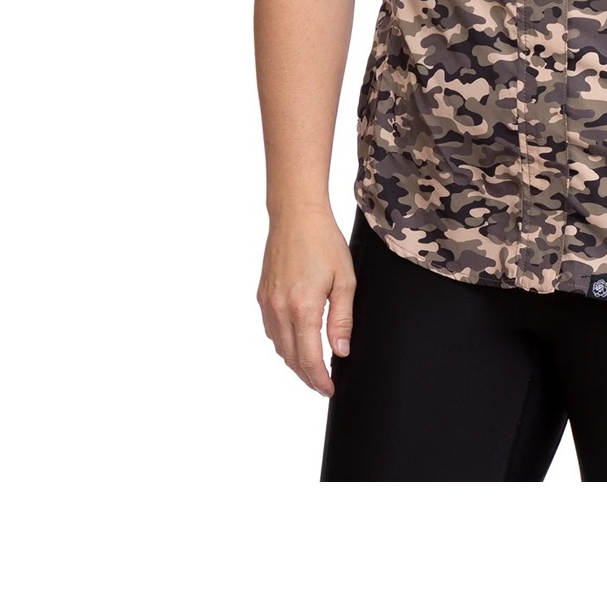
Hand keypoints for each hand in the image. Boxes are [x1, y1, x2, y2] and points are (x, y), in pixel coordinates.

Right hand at [256, 205, 354, 396]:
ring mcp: (267, 302)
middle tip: (322, 385)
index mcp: (302, 308)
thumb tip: (340, 351)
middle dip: (306, 376)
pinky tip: (296, 342)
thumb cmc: (324, 243)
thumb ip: (341, 320)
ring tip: (312, 367)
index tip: (328, 389)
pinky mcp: (262, 295)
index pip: (308, 357)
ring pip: (278, 346)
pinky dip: (283, 342)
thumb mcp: (344, 281)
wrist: (296, 216)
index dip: (319, 379)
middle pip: (290, 357)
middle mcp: (279, 309)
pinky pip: (271, 329)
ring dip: (294, 361)